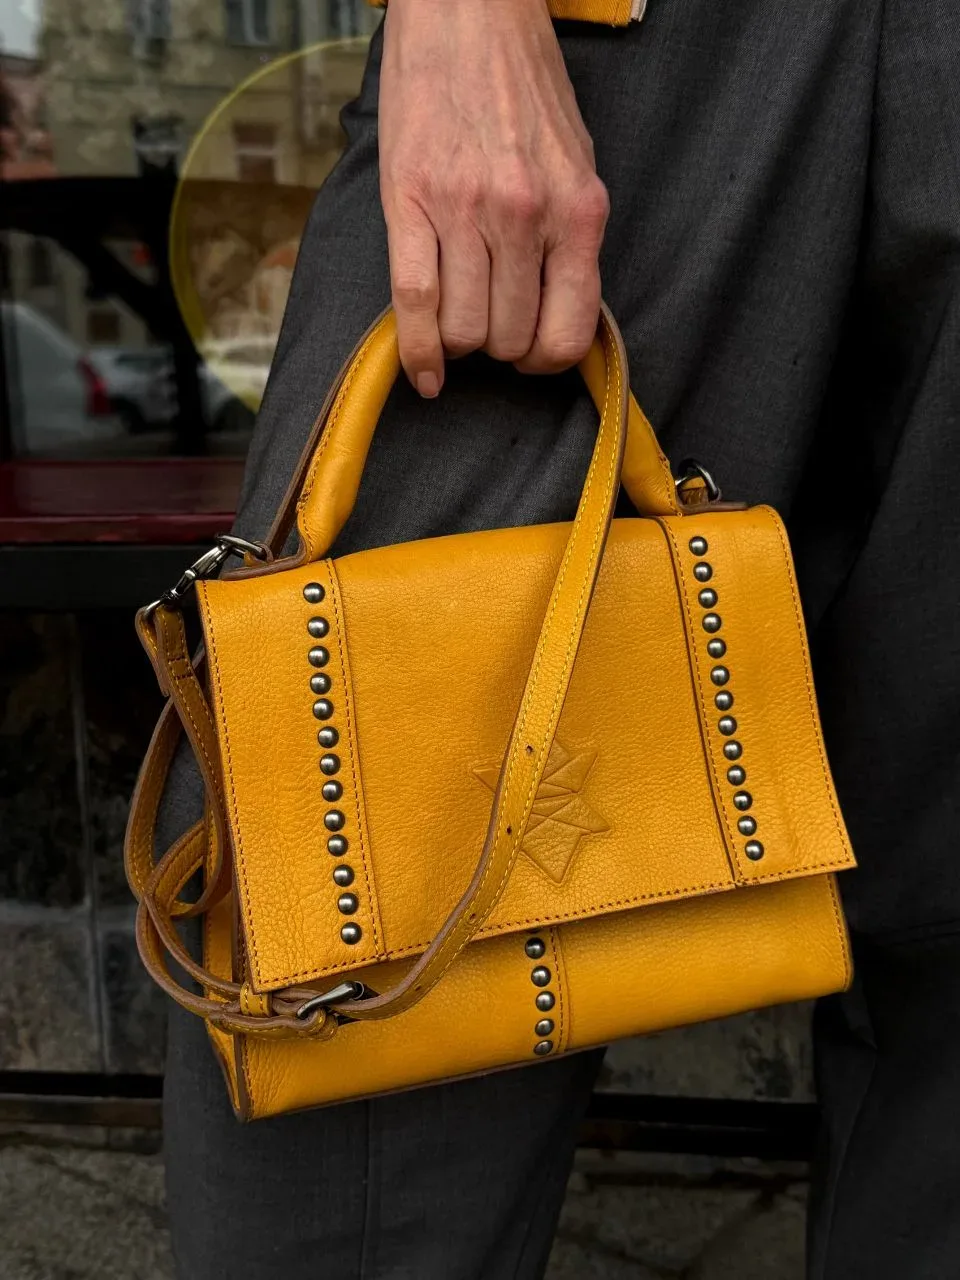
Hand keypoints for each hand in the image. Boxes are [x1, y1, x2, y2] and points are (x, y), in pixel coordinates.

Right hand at [378, 0, 609, 396]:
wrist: (468, 11)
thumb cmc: (522, 86)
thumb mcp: (575, 163)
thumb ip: (571, 239)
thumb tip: (558, 311)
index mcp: (578, 210)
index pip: (568, 333)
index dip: (546, 362)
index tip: (531, 357)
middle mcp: (526, 215)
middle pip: (509, 338)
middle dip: (498, 346)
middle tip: (489, 323)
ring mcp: (466, 209)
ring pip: (464, 330)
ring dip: (460, 341)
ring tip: (458, 316)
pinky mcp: (410, 201)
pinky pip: (415, 303)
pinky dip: (417, 351)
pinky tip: (421, 372)